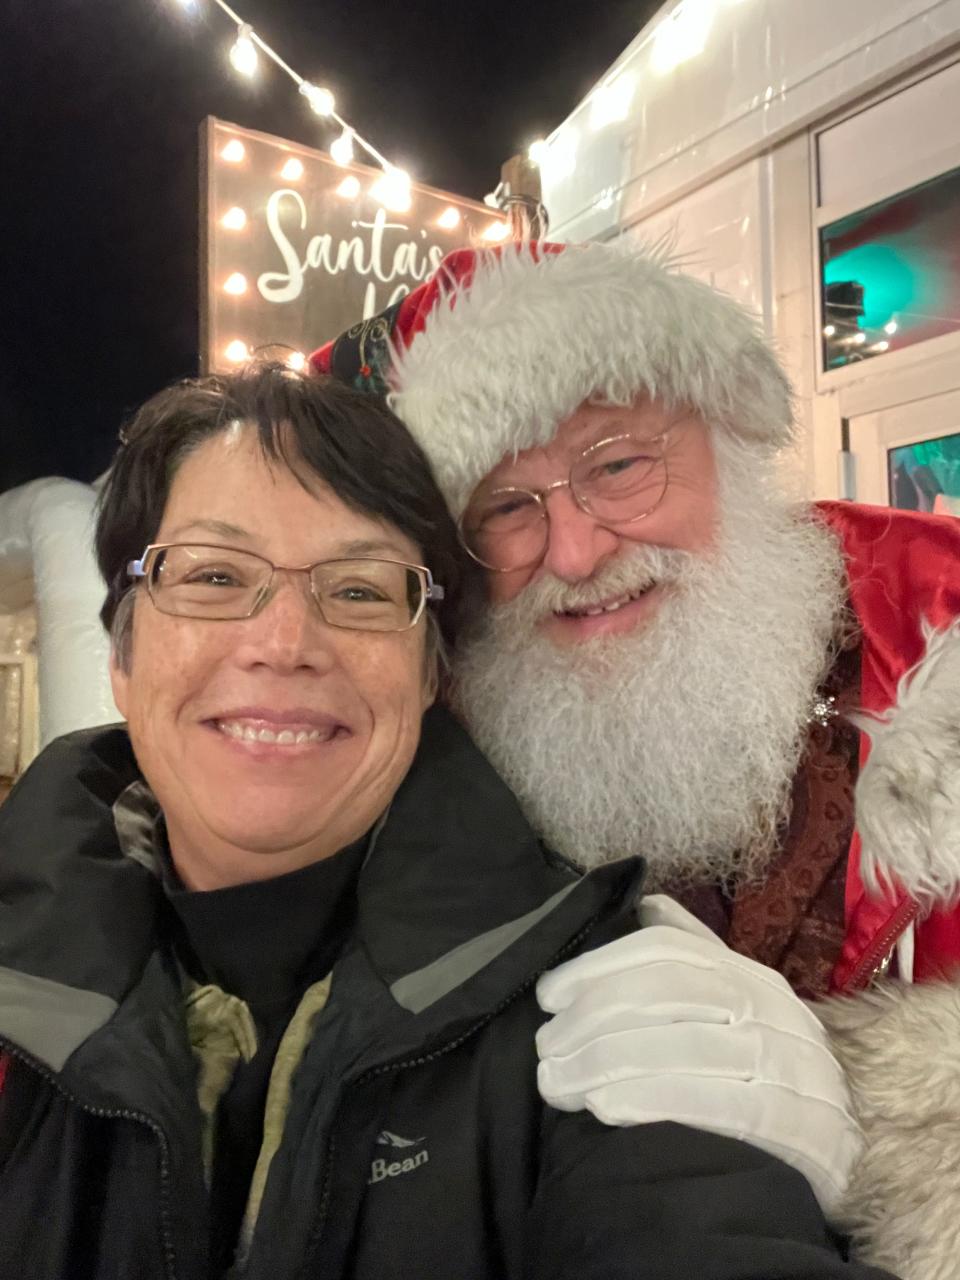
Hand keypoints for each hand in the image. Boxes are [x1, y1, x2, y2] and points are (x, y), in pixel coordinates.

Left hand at [536, 894, 862, 1214]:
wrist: (855, 1157)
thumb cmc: (774, 1080)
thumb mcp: (743, 1009)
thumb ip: (697, 958)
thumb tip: (647, 906)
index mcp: (752, 976)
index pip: (668, 950)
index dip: (600, 966)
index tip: (549, 995)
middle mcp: (772, 1009)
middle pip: (667, 993)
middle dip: (592, 1017)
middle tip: (545, 1048)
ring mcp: (788, 1064)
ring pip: (681, 1045)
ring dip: (604, 1061)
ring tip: (558, 1082)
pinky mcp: (794, 1124)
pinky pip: (713, 1102)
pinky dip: (651, 1098)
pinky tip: (604, 1106)